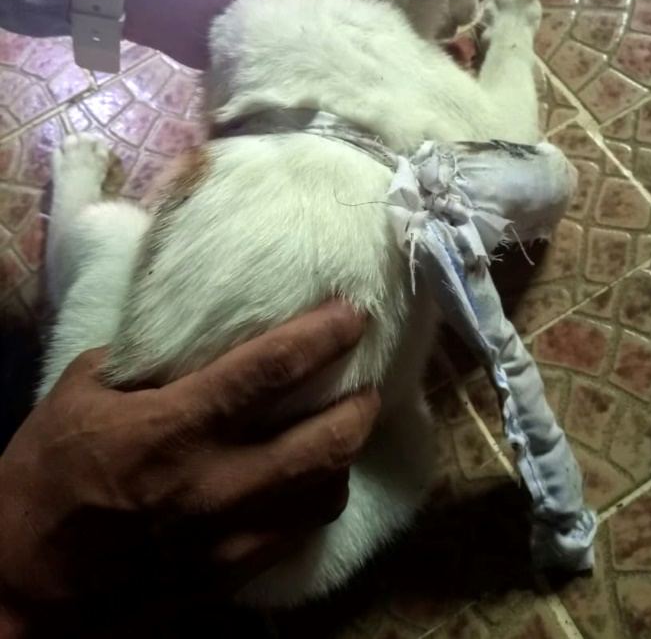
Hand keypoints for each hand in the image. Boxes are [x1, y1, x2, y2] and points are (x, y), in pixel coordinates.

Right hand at [0, 301, 378, 632]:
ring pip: (326, 492)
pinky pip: (302, 532)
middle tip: (366, 383)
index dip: (321, 337)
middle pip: (323, 442)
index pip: (269, 371)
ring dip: (346, 455)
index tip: (353, 315)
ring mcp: (228, 536)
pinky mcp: (230, 573)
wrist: (23, 585)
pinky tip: (312, 479)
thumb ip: (147, 359)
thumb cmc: (46, 476)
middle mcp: (213, 483)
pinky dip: (319, 497)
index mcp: (173, 428)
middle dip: (360, 406)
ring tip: (344, 429)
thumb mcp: (81, 394)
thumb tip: (195, 331)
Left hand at [124, 0, 369, 68]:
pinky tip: (314, 87)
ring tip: (343, 83)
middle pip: (338, 21)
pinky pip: (286, 67)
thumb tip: (371, 7)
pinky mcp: (256, 53)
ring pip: (314, 47)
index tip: (383, 41)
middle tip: (365, 68)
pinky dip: (296, 74)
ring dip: (323, 61)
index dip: (370, 11)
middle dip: (349, 41)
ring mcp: (275, 24)